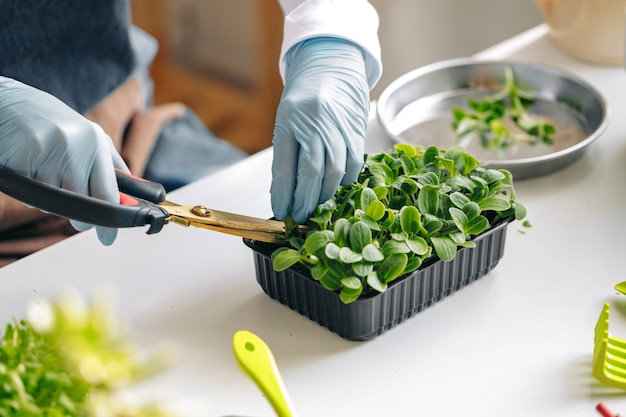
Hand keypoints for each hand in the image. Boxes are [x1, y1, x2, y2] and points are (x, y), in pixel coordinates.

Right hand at [0, 77, 127, 244]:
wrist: (12, 102)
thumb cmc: (56, 123)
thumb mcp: (91, 137)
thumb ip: (112, 166)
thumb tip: (132, 196)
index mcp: (97, 142)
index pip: (107, 192)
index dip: (109, 220)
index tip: (108, 238)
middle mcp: (76, 144)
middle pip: (81, 202)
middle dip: (81, 217)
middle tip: (81, 220)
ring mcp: (47, 148)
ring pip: (53, 200)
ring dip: (53, 201)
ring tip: (51, 179)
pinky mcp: (22, 154)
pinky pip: (30, 193)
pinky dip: (32, 192)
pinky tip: (32, 173)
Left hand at [271, 37, 369, 223]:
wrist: (331, 66)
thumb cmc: (304, 97)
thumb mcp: (286, 121)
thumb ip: (286, 154)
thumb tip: (285, 193)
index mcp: (291, 119)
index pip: (286, 165)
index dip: (284, 193)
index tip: (281, 212)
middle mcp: (316, 122)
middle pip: (312, 171)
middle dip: (305, 200)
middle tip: (299, 217)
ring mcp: (339, 126)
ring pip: (334, 171)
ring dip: (324, 195)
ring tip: (315, 208)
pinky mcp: (357, 131)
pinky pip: (352, 164)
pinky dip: (344, 182)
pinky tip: (335, 190)